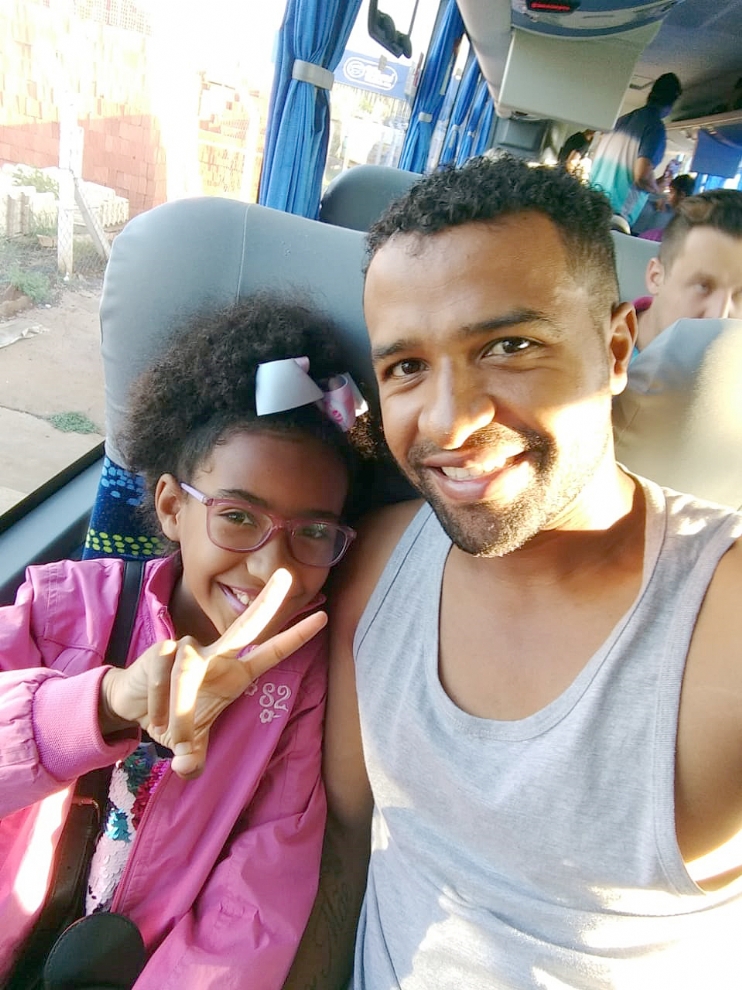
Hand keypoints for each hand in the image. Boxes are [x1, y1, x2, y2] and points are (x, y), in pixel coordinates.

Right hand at [99, 569, 326, 776]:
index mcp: (234, 674)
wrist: (130, 705)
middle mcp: (217, 655)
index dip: (294, 638)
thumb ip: (193, 757)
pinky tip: (150, 712)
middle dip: (267, 602)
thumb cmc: (171, 717)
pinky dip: (157, 702)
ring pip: (188, 673)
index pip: (270, 653)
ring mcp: (189, 649)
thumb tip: (187, 770)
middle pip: (246, 625)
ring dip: (178, 709)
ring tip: (168, 730)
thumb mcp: (188, 743)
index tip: (323, 619)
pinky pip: (162, 676)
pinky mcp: (161, 650)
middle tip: (285, 576)